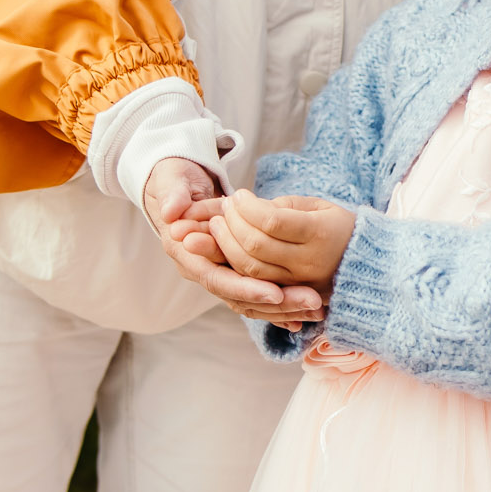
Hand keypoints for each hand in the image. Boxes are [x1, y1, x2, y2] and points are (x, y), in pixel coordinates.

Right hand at [142, 161, 323, 326]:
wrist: (175, 188)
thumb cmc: (175, 180)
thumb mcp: (172, 180)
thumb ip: (173, 193)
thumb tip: (173, 213)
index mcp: (182, 251)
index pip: (217, 279)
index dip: (246, 288)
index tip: (276, 293)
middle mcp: (200, 268)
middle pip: (240, 296)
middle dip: (275, 303)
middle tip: (312, 301)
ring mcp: (218, 271)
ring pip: (251, 301)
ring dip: (285, 306)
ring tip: (319, 307)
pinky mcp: (233, 270)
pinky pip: (258, 294)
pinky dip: (282, 305)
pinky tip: (309, 311)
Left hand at [211, 189, 356, 293]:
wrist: (368, 267)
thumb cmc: (341, 228)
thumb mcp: (320, 207)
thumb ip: (284, 207)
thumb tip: (248, 207)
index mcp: (319, 233)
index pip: (271, 222)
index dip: (248, 207)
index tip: (238, 195)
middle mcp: (308, 262)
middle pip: (256, 246)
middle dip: (232, 224)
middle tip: (225, 207)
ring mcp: (299, 283)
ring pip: (250, 269)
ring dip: (227, 245)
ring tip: (218, 225)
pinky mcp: (291, 296)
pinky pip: (255, 284)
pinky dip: (235, 266)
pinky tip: (227, 248)